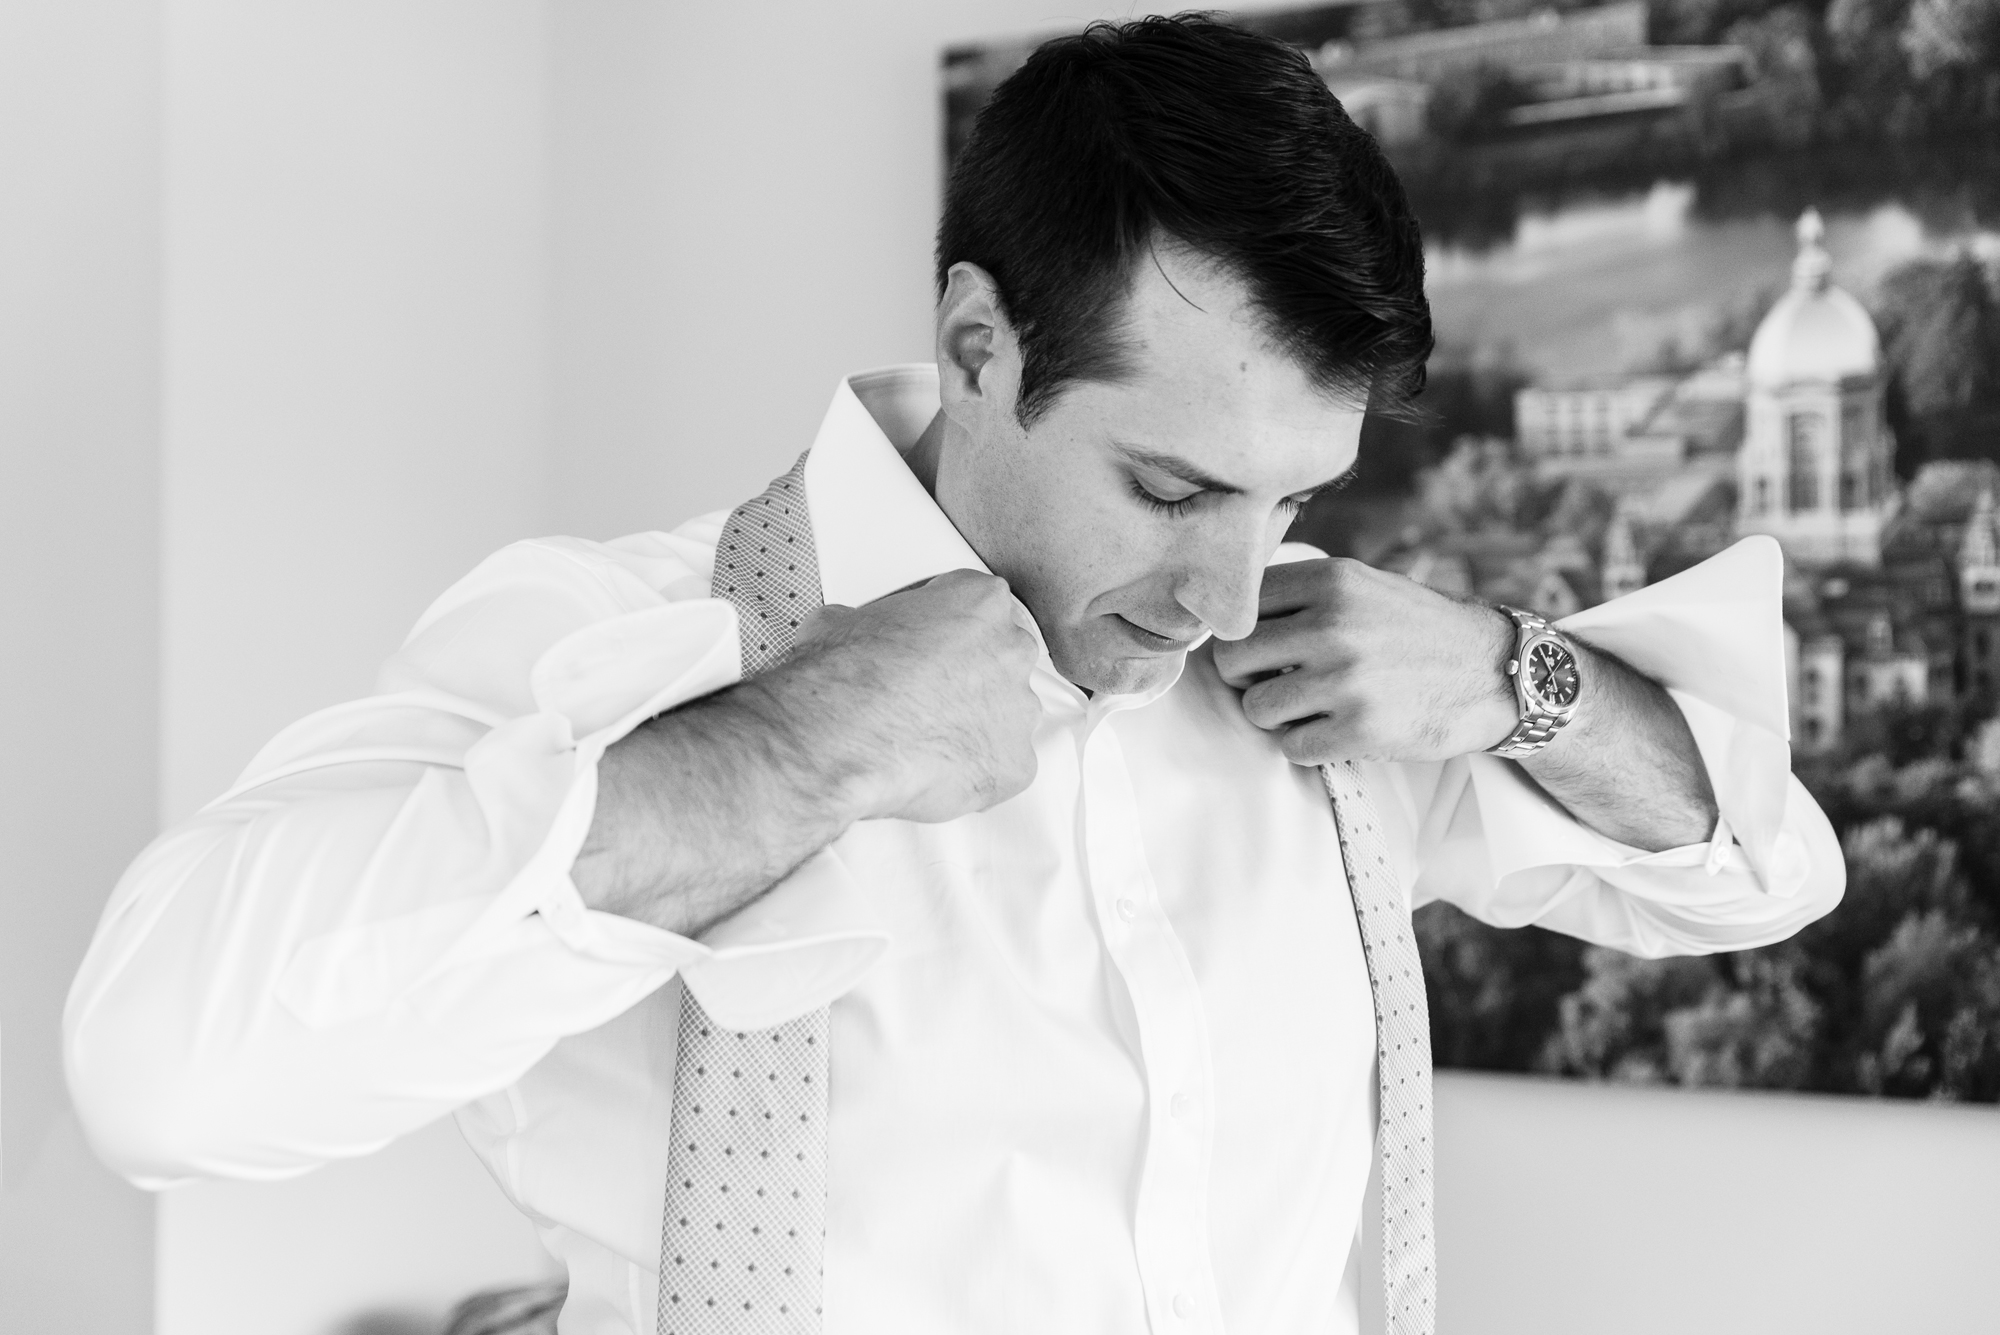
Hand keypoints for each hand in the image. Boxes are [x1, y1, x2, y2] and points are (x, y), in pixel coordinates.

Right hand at [750, 569, 1042, 822]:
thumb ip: (874, 624)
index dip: (946, 629)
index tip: (927, 646)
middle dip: (966, 677)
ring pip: (1004, 716)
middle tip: (923, 696)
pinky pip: (1001, 766)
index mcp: (980, 601)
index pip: (978, 606)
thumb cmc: (843, 680)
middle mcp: (1011, 649)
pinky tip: (932, 769)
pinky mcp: (1015, 763)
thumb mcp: (843, 621)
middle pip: (1000, 660)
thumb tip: (855, 635)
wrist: (840, 740)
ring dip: (972, 725)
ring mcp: (1019, 708)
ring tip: (922, 738)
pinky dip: (971, 771)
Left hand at [1211, 558, 1517, 764]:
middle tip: (1275, 683)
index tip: (1259, 650)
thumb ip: (1302, 594)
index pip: (1239, 609)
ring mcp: (1346, 679)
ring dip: (1277, 716)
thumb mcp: (1364, 585)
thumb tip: (1227, 617)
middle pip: (1232, 660)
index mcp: (1330, 580)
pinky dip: (1306, 746)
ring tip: (1311, 708)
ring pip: (1256, 709)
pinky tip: (1334, 731)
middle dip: (1246, 678)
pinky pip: (1290, 748)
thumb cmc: (1417, 630)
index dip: (1240, 635)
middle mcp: (1333, 625)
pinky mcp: (1360, 730)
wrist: (1497, 673)